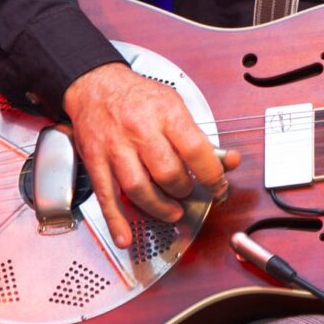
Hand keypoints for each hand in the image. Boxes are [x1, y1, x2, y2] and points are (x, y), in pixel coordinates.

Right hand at [62, 62, 240, 247]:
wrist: (96, 87)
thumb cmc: (139, 97)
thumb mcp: (175, 106)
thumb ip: (199, 136)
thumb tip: (227, 161)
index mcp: (166, 114)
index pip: (195, 150)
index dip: (212, 174)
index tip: (219, 185)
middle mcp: (140, 131)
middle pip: (167, 172)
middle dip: (184, 190)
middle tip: (190, 193)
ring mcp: (116, 148)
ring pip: (139, 188)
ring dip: (159, 207)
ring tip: (172, 211)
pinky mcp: (96, 162)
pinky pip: (106, 196)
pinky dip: (116, 220)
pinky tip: (125, 236)